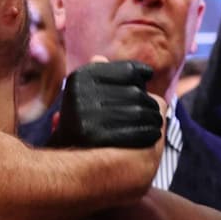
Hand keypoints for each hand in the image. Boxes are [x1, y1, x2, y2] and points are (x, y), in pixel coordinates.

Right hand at [48, 60, 163, 148]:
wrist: (65, 161)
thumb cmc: (82, 121)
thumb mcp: (83, 94)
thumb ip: (96, 76)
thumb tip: (100, 58)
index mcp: (81, 77)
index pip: (128, 71)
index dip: (141, 76)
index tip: (148, 77)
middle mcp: (81, 93)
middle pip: (136, 93)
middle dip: (149, 102)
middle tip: (154, 110)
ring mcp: (86, 115)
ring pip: (139, 112)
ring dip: (153, 118)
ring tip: (155, 122)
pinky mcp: (95, 137)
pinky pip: (135, 132)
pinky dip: (149, 133)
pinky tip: (154, 134)